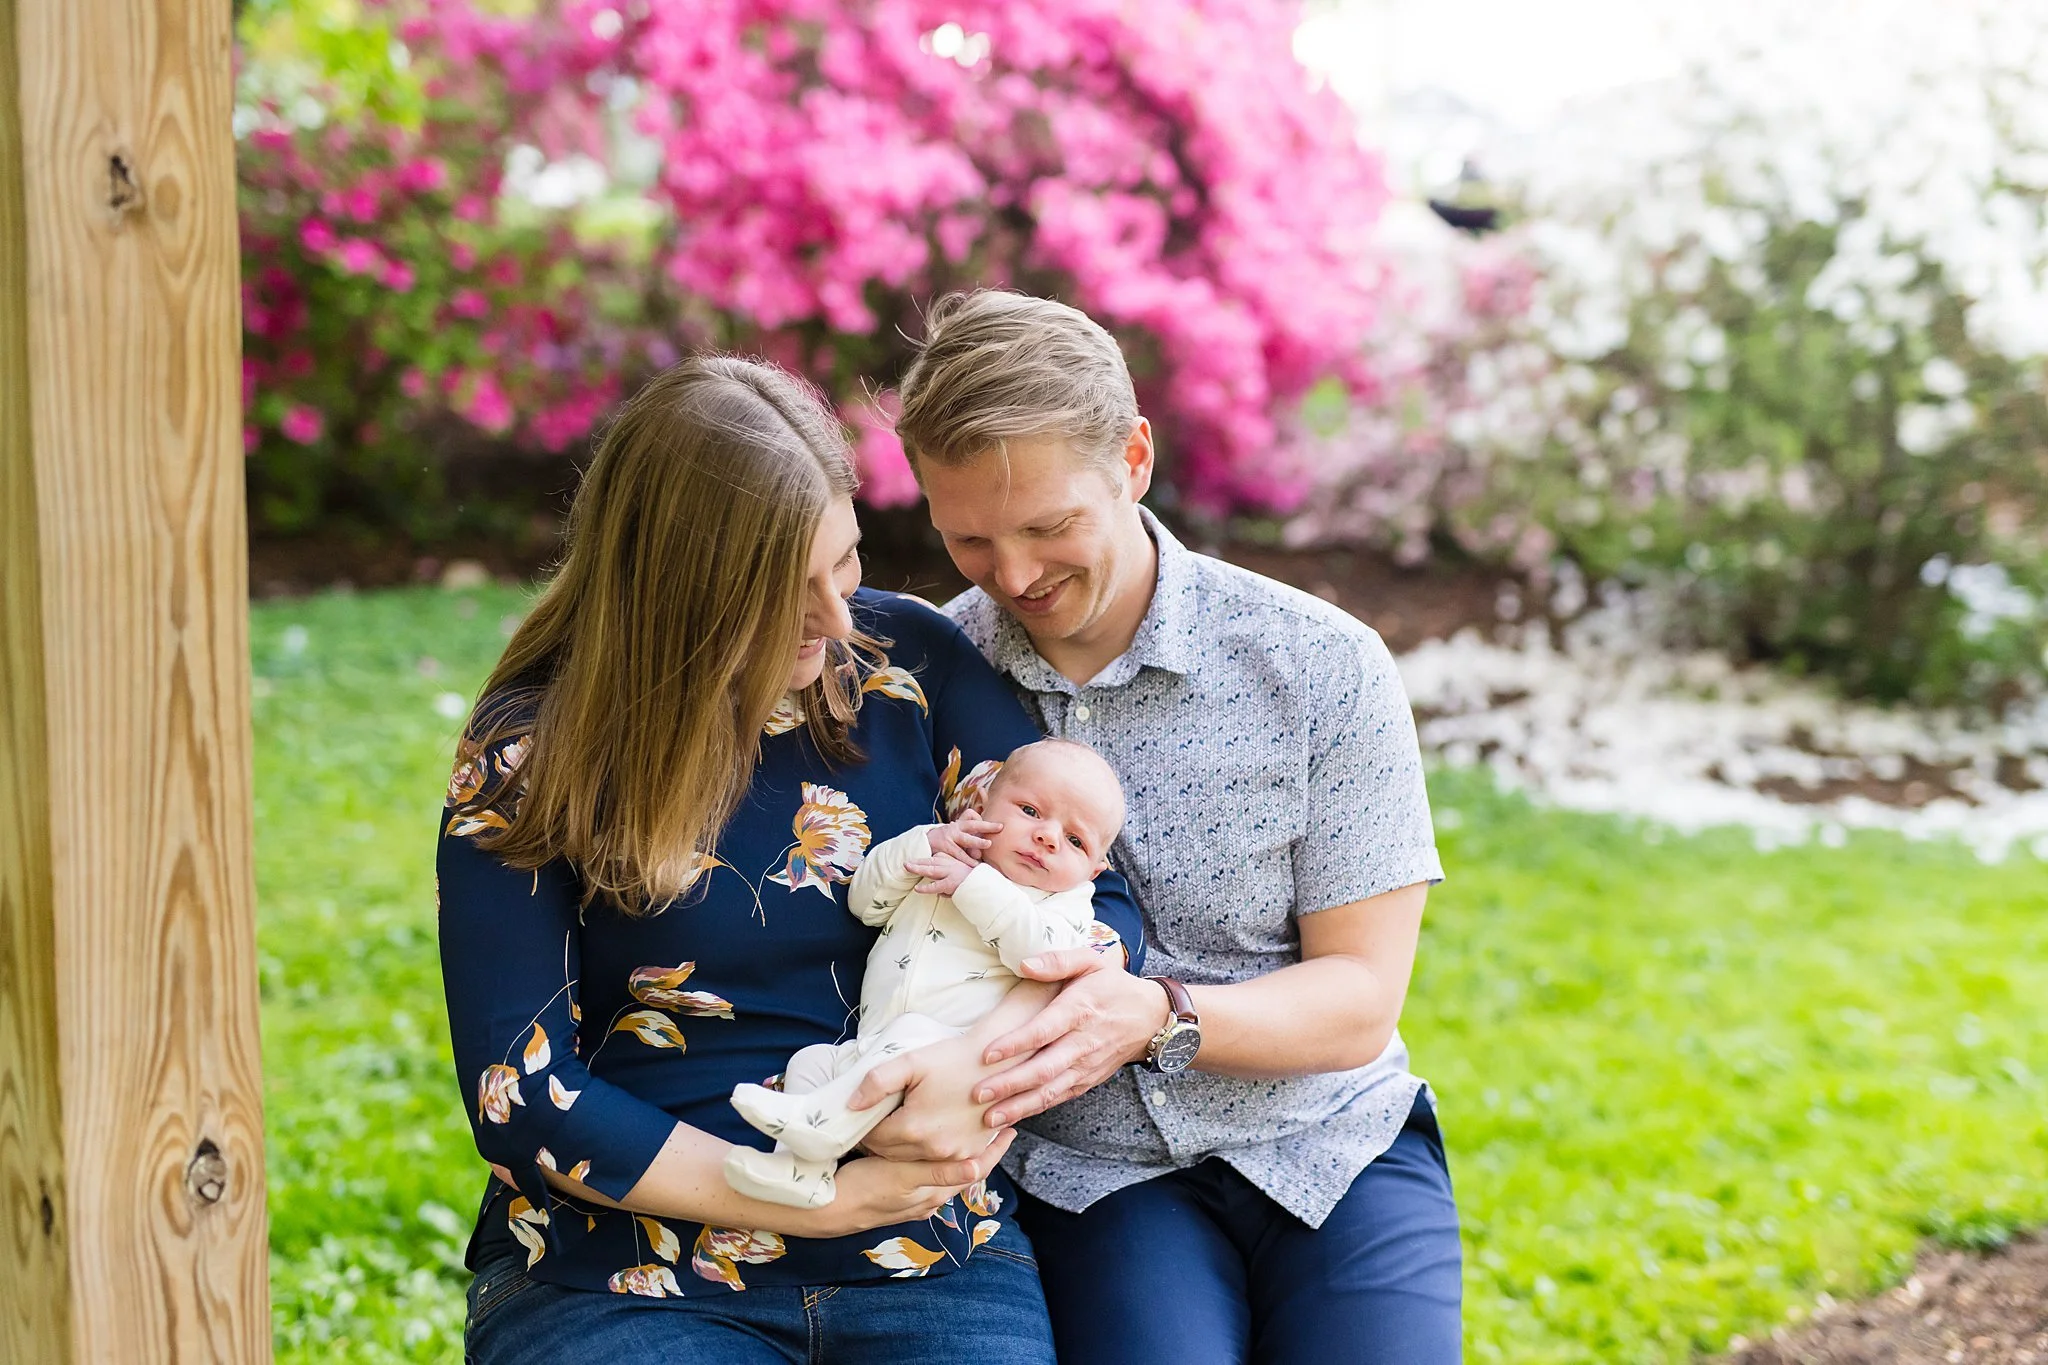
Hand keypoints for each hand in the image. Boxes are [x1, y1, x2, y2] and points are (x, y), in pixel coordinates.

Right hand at [801, 1131, 1015, 1237]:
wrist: (826, 1210)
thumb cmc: (862, 1188)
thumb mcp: (901, 1176)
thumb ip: (937, 1173)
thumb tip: (974, 1165)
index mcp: (933, 1192)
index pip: (975, 1170)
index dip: (994, 1150)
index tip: (1009, 1129)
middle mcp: (929, 1200)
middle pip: (964, 1173)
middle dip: (982, 1151)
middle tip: (996, 1124)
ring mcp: (914, 1202)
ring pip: (946, 1176)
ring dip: (960, 1157)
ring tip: (970, 1132)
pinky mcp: (899, 1201)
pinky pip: (927, 1181)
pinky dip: (939, 1166)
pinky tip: (933, 1153)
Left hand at [850, 1026, 1010, 1161]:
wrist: (999, 1061)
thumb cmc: (952, 1058)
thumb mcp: (910, 1062)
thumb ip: (876, 1082)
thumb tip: (852, 1105)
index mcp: (913, 1129)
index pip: (873, 1138)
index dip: (864, 1126)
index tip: (864, 1115)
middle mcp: (934, 1150)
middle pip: (891, 1153)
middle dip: (880, 1139)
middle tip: (877, 1121)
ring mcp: (954, 1155)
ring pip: (912, 1159)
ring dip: (901, 1147)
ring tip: (898, 1126)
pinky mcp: (970, 1153)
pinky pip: (937, 1160)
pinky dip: (925, 1151)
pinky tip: (923, 1132)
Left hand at [906, 849, 976, 895]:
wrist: (986, 885)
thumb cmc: (975, 883)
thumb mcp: (962, 879)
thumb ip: (950, 885)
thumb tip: (939, 894)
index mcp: (953, 861)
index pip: (937, 858)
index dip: (926, 860)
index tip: (916, 861)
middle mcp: (951, 865)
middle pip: (930, 861)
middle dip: (917, 861)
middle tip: (905, 862)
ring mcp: (950, 873)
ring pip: (930, 870)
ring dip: (917, 868)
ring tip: (907, 867)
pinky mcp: (950, 883)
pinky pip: (935, 886)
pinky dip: (926, 888)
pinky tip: (917, 889)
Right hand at [926, 814, 998, 864]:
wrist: (925, 842)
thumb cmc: (947, 840)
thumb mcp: (957, 834)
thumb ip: (970, 839)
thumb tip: (984, 849)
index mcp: (960, 823)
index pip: (973, 817)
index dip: (986, 822)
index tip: (1001, 826)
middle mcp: (956, 828)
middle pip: (973, 825)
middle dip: (987, 827)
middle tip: (999, 828)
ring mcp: (950, 837)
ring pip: (966, 840)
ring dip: (977, 842)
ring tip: (988, 845)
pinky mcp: (945, 847)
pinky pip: (959, 854)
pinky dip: (967, 860)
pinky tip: (976, 865)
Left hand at [973, 950, 1169, 1125]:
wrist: (1150, 1017)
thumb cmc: (1113, 986)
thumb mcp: (1091, 961)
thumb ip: (1058, 961)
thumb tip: (1025, 964)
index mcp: (1079, 1010)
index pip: (1044, 1030)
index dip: (1015, 1043)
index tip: (987, 1054)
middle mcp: (1082, 1043)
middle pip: (1044, 1068)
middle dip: (1010, 1084)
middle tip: (978, 1093)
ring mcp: (1086, 1066)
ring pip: (1050, 1091)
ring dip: (1019, 1106)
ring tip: (989, 1118)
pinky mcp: (1087, 1080)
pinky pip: (1060, 1098)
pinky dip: (1036, 1110)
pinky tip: (1012, 1118)